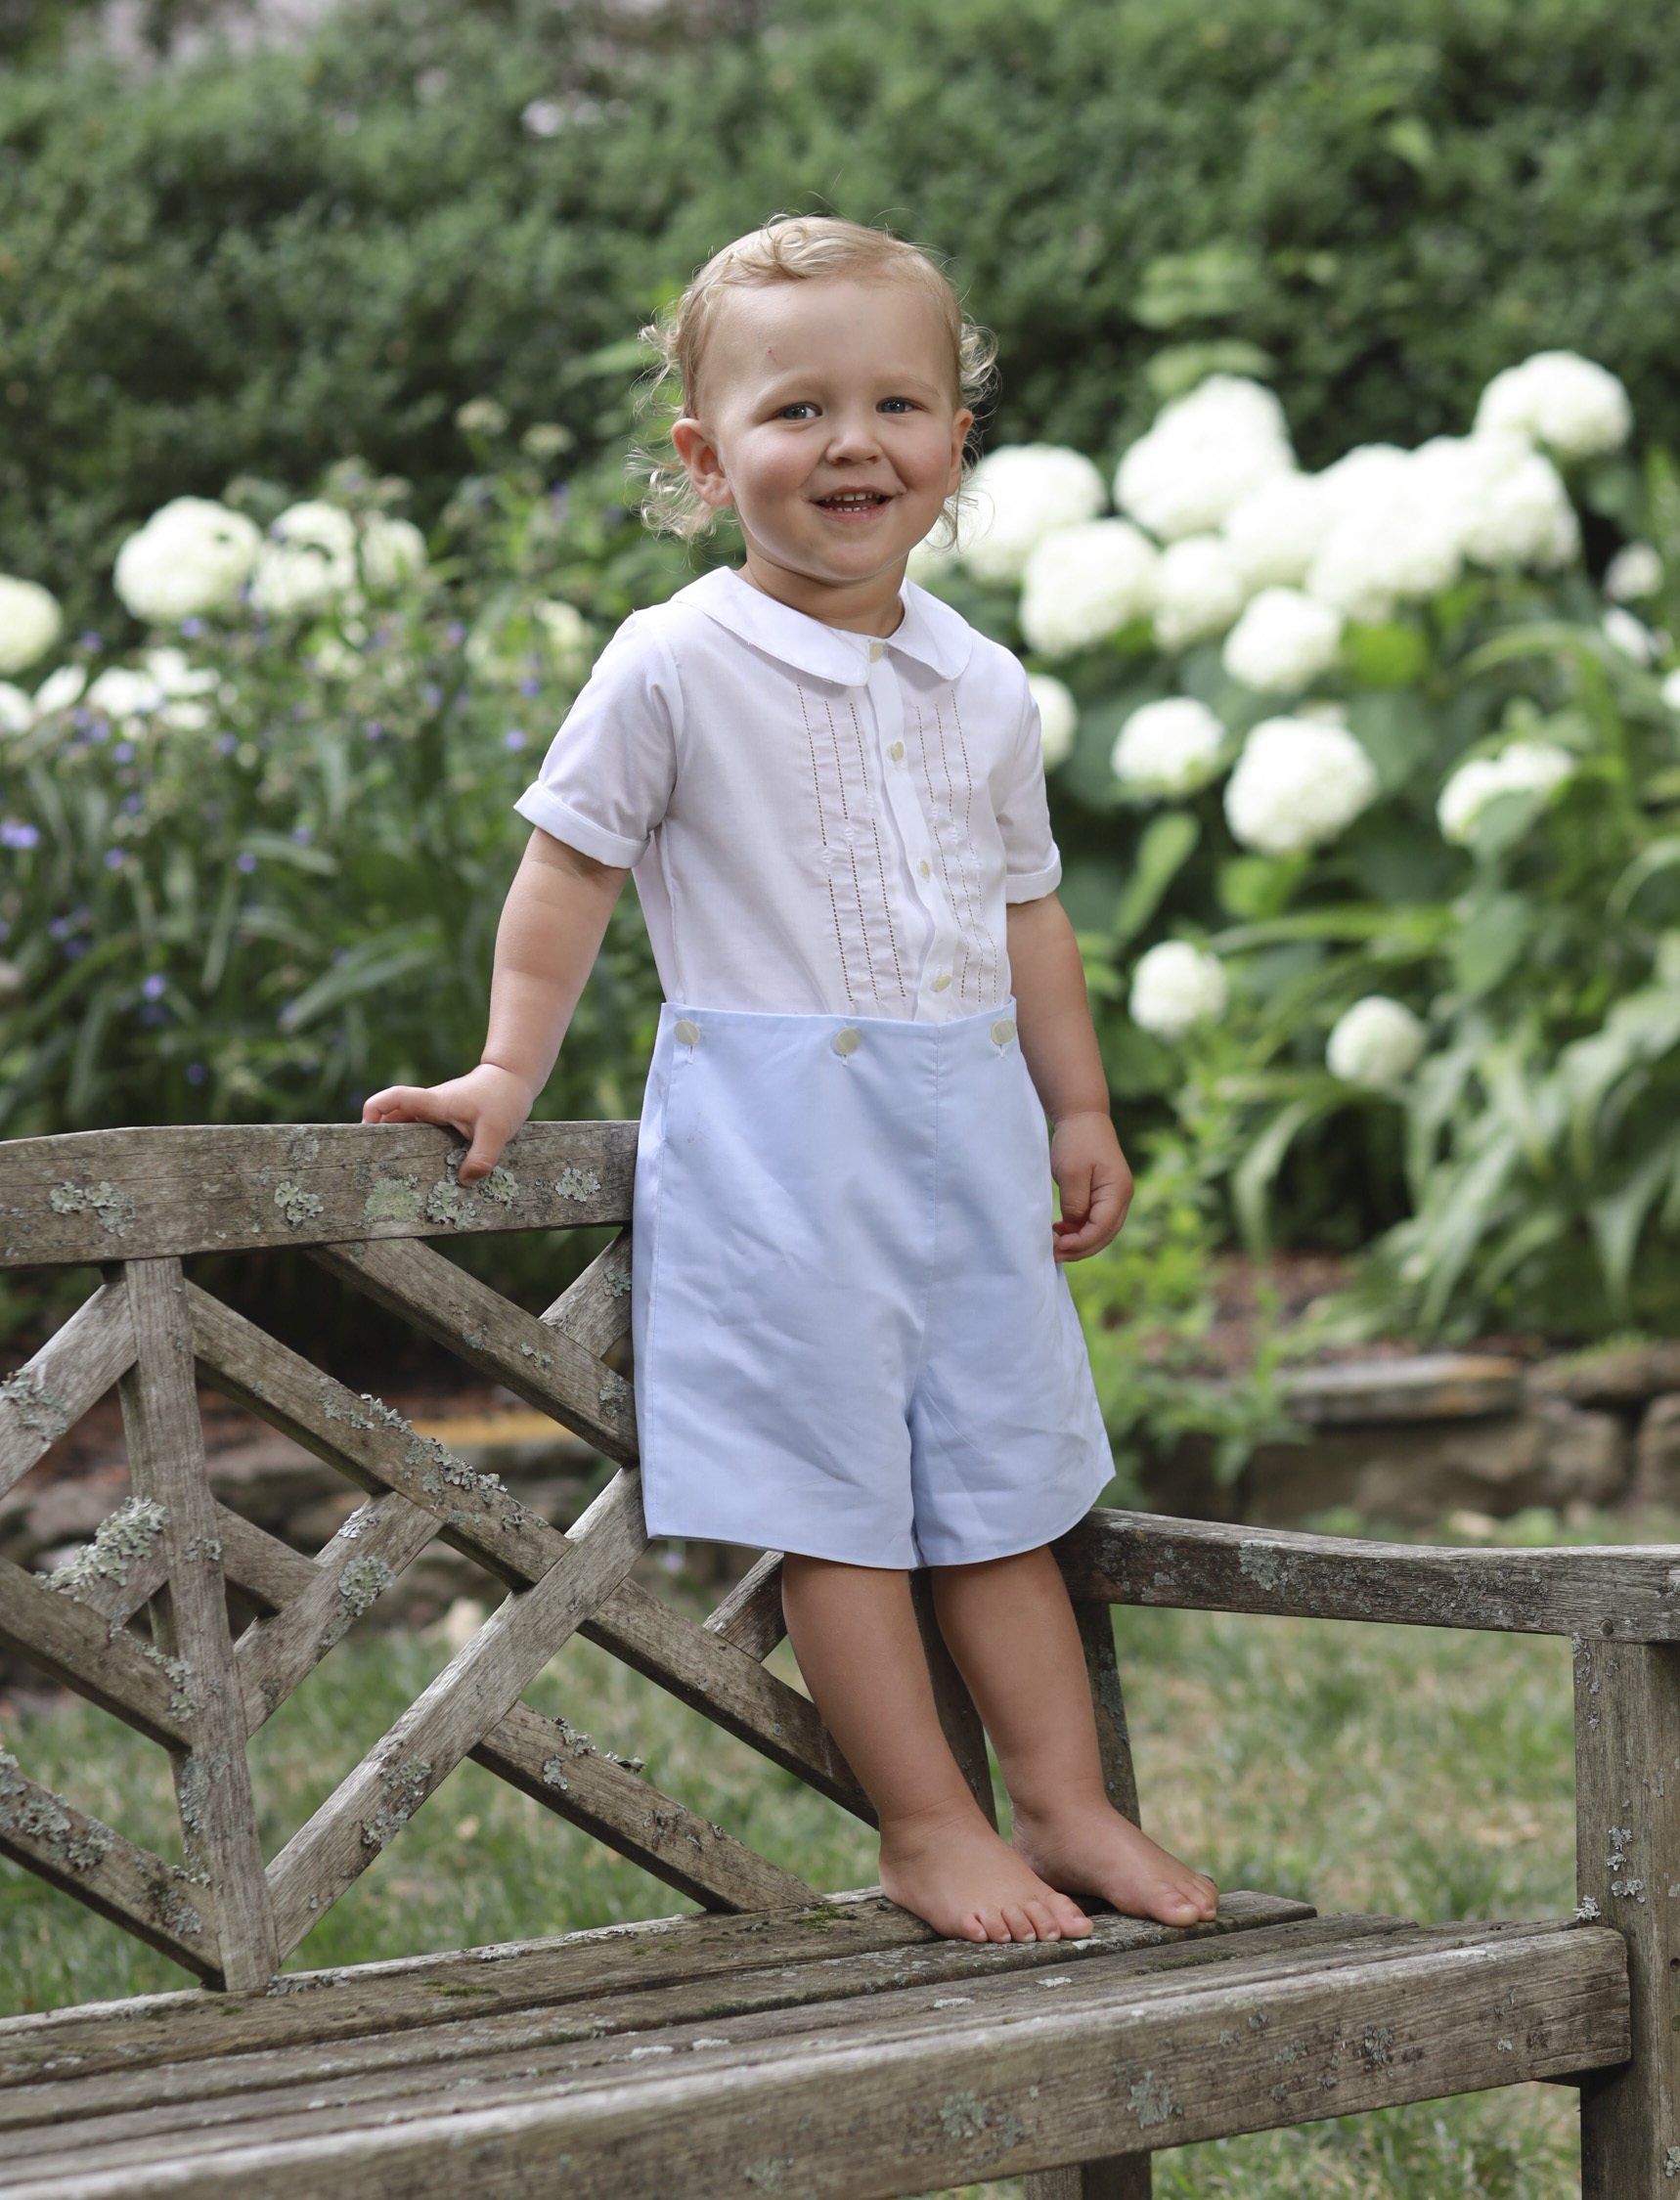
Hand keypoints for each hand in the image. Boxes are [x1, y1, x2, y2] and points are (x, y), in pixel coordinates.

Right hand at [360, 1063, 535, 1185]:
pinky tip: (422, 1167)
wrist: (514, 1079)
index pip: (396, 1098)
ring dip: (399, 1143)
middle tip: (374, 1164)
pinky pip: (423, 1131)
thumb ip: (482, 1158)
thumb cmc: (504, 1098)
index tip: (365, 1129)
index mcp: (435, 1103)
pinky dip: (417, 1145)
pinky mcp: (445, 1119)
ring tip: (394, 1172)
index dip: (375, 1109)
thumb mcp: (497, 1131)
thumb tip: (465, 1182)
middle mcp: (430, 1106)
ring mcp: (436, 1112)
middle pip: (393, 1116)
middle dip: (380, 1136)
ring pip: (407, 1125)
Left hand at [1049, 1109, 1133, 1261]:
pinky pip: (1095, 1221)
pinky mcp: (1105, 1195)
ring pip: (1101, 1232)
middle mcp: (1122, 1197)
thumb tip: (1073, 1228)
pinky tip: (1060, 1231)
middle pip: (1104, 1235)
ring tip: (1054, 1244)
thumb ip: (1075, 1203)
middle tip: (1052, 1254)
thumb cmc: (1077, 1141)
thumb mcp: (1072, 1173)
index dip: (1079, 1243)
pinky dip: (1079, 1230)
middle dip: (1079, 1249)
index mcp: (1118, 1191)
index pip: (1102, 1229)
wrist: (1083, 1117)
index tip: (1055, 1246)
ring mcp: (1116, 1197)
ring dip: (1079, 1242)